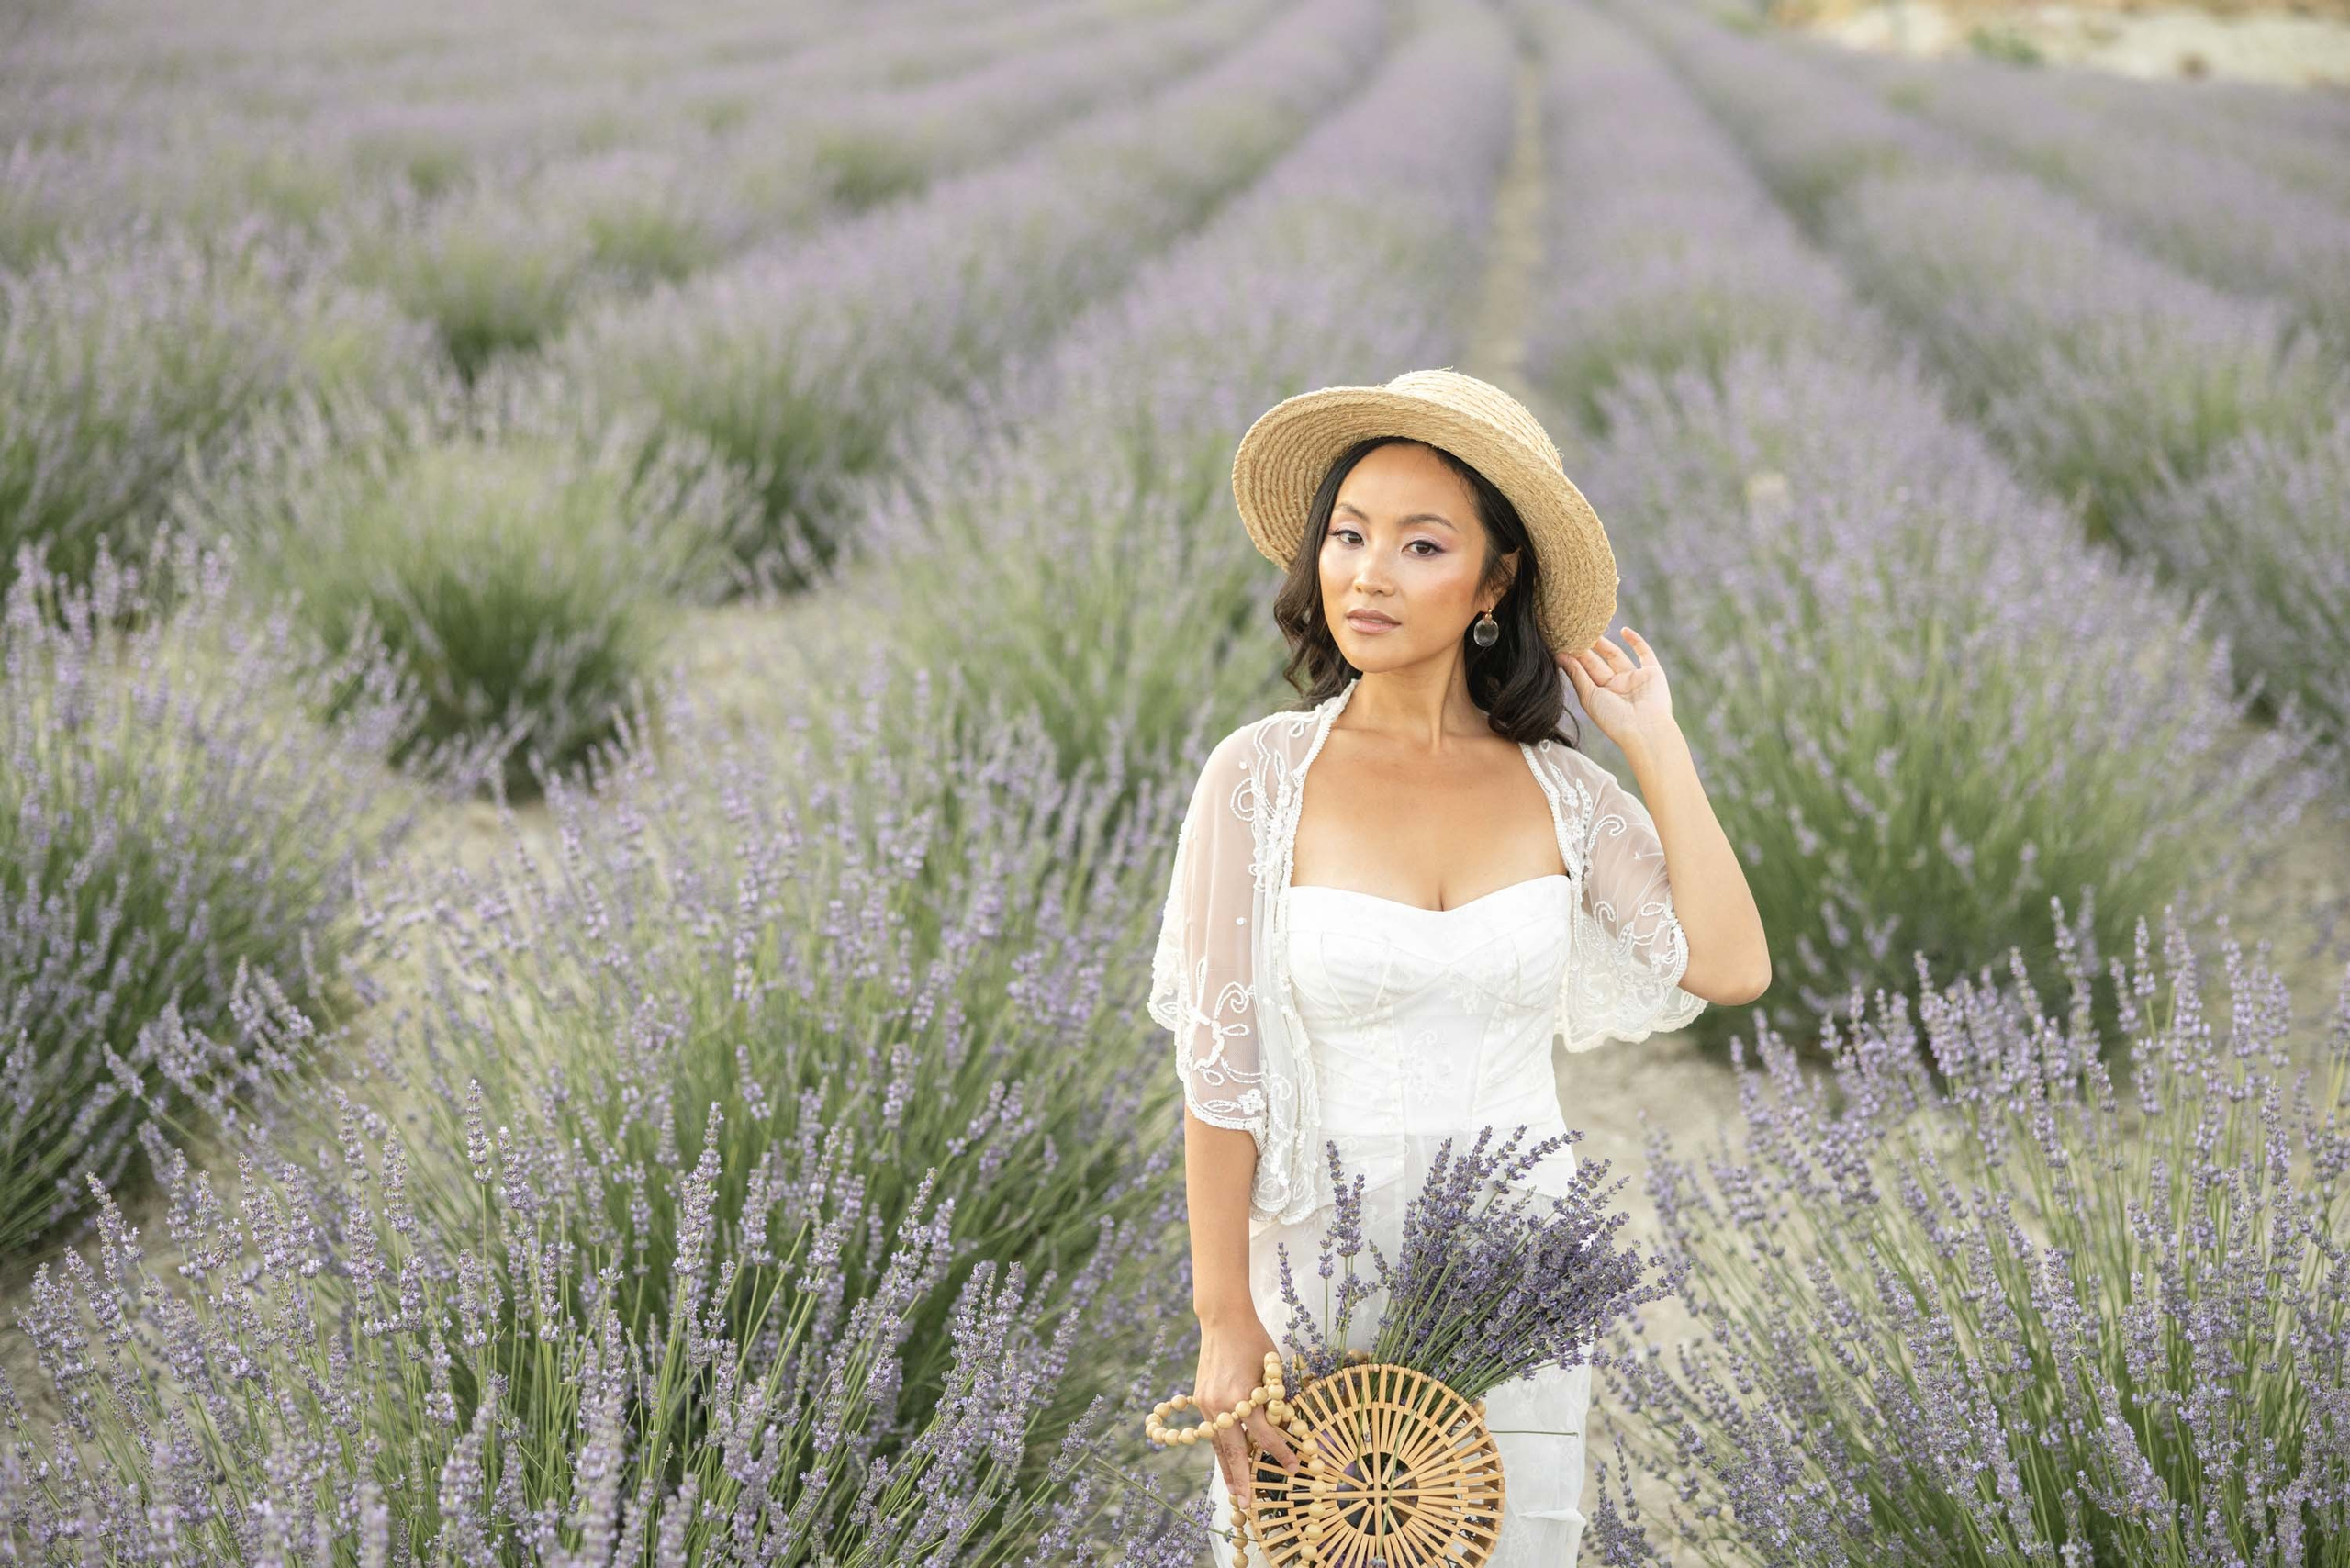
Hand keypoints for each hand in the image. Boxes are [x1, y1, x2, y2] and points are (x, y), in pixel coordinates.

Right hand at [1194, 1317, 1300, 1509]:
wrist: (1222, 1319)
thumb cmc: (1255, 1340)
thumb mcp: (1272, 1370)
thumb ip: (1274, 1400)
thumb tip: (1280, 1426)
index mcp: (1243, 1397)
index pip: (1265, 1435)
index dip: (1282, 1453)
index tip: (1295, 1466)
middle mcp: (1221, 1405)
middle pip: (1235, 1450)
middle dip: (1243, 1478)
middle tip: (1249, 1503)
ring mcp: (1207, 1404)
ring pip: (1219, 1445)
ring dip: (1228, 1470)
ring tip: (1235, 1492)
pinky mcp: (1200, 1399)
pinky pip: (1212, 1432)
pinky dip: (1219, 1449)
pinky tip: (1226, 1463)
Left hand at [1559, 626, 1674, 748]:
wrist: (1644, 729)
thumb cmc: (1613, 719)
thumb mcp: (1589, 696)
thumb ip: (1576, 675)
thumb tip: (1560, 655)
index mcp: (1601, 695)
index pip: (1584, 672)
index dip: (1574, 657)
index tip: (1561, 642)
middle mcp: (1617, 686)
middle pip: (1598, 662)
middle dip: (1585, 648)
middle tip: (1573, 630)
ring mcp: (1634, 678)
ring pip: (1616, 655)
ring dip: (1604, 643)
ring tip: (1589, 628)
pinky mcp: (1653, 673)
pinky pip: (1645, 652)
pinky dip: (1636, 641)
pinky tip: (1623, 630)